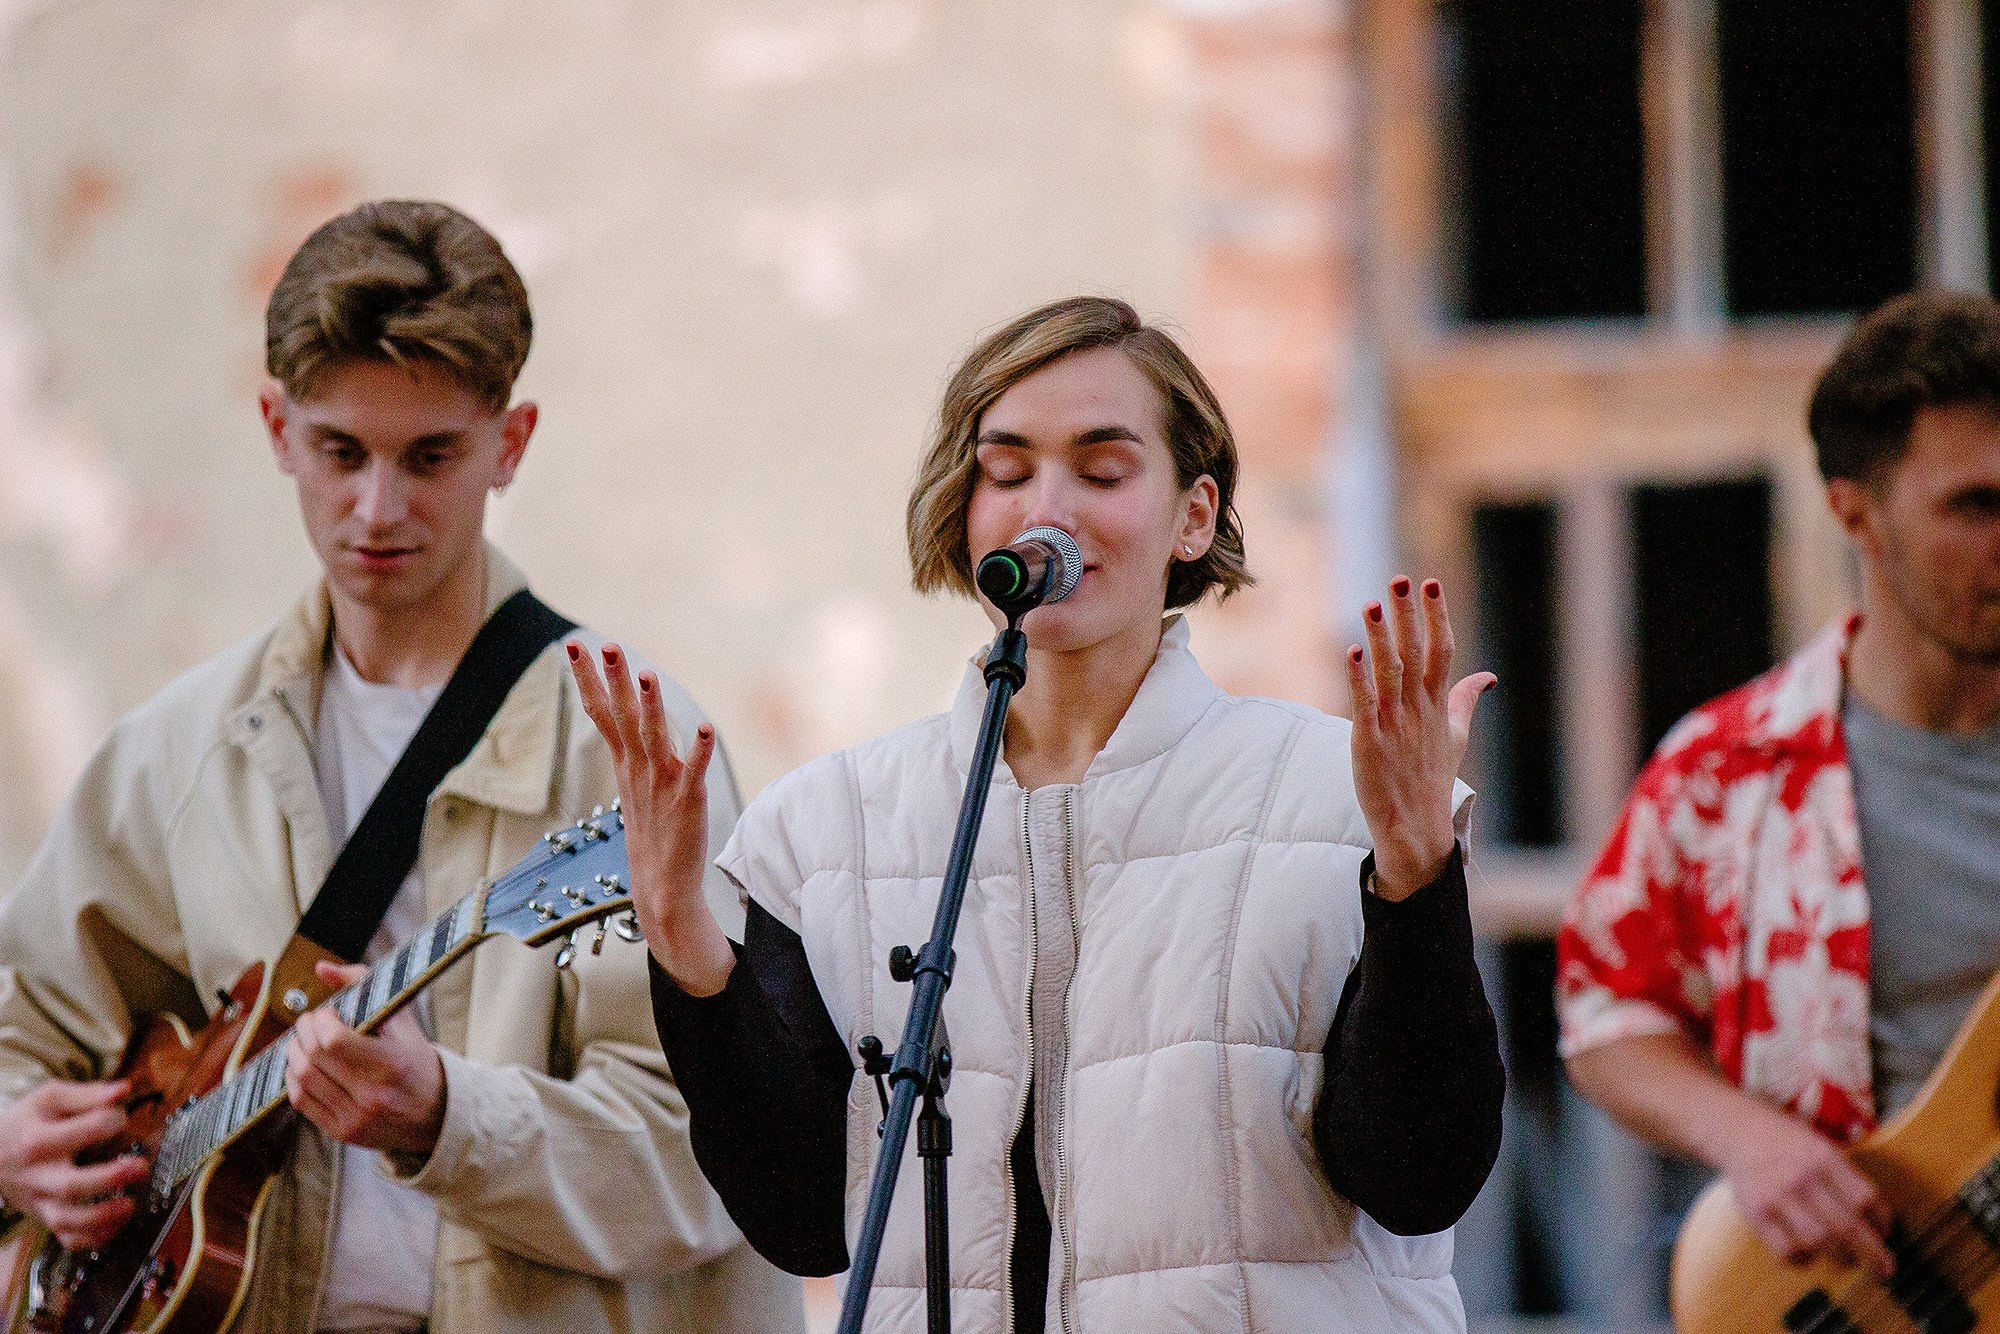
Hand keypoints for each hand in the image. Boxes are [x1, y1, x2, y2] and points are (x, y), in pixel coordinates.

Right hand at [0, 1079, 149, 1249]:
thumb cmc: (28, 1122)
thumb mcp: (50, 1098)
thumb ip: (88, 1094)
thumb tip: (124, 1089)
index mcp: (39, 1139)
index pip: (81, 1131)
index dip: (111, 1121)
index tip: (121, 1118)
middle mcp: (38, 1175)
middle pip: (71, 1186)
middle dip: (110, 1179)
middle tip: (139, 1166)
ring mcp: (41, 1200)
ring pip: (67, 1220)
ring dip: (103, 1216)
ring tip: (130, 1204)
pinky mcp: (46, 1218)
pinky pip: (67, 1238)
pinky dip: (93, 1238)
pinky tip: (116, 1225)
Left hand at [284, 961, 444, 1154]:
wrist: (433, 1113)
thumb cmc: (415, 1060)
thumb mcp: (401, 1020)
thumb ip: (363, 985)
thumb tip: (321, 968)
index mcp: (391, 1063)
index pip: (334, 1040)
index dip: (322, 1020)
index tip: (329, 1013)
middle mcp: (372, 1094)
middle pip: (313, 1057)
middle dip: (303, 1031)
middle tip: (311, 1022)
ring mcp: (354, 1117)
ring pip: (301, 1078)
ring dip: (294, 1053)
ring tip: (306, 1042)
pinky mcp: (341, 1132)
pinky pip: (301, 1101)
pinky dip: (293, 1078)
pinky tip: (304, 1066)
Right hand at [568, 641, 733, 995]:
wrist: (663, 886)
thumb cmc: (655, 832)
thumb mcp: (640, 784)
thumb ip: (638, 750)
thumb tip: (635, 718)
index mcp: (626, 763)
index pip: (602, 713)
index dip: (589, 679)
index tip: (572, 646)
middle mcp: (639, 769)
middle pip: (622, 718)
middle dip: (613, 681)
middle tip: (604, 645)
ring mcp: (661, 785)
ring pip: (652, 738)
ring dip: (650, 707)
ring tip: (647, 675)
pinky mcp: (687, 801)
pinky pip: (692, 771)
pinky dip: (697, 750)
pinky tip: (704, 728)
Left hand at [1347, 576, 1493, 899]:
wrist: (1416, 830)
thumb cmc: (1432, 779)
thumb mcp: (1454, 735)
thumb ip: (1465, 701)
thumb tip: (1489, 676)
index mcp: (1438, 705)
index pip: (1441, 651)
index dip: (1436, 617)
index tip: (1430, 584)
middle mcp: (1419, 710)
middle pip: (1416, 654)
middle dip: (1409, 616)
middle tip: (1401, 580)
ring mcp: (1395, 725)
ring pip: (1390, 673)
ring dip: (1382, 638)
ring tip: (1372, 604)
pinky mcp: (1369, 742)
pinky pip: (1364, 704)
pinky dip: (1359, 678)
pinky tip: (1352, 652)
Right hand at [1717, 1105, 1893, 1277]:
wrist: (1736, 1129)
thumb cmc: (1786, 1140)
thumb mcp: (1821, 1144)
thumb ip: (1845, 1176)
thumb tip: (1876, 1220)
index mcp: (1824, 1157)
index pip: (1865, 1198)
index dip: (1882, 1221)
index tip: (1885, 1233)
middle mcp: (1802, 1176)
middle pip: (1847, 1225)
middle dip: (1871, 1253)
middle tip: (1883, 1268)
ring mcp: (1777, 1195)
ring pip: (1818, 1240)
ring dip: (1839, 1255)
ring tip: (1846, 1258)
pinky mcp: (1756, 1211)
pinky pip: (1784, 1248)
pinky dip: (1801, 1259)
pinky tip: (1808, 1255)